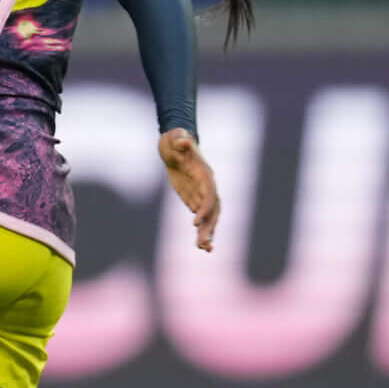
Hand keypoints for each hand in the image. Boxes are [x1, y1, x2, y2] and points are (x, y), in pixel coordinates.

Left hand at [160, 128, 220, 250]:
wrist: (175, 145)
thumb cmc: (176, 140)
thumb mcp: (176, 139)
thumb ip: (181, 141)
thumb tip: (183, 139)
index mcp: (205, 175)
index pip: (209, 194)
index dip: (205, 208)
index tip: (195, 222)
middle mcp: (207, 187)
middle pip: (213, 210)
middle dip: (209, 226)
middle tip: (202, 243)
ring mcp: (202, 194)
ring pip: (210, 217)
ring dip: (208, 232)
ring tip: (204, 248)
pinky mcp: (195, 199)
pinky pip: (201, 217)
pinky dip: (202, 230)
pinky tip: (201, 245)